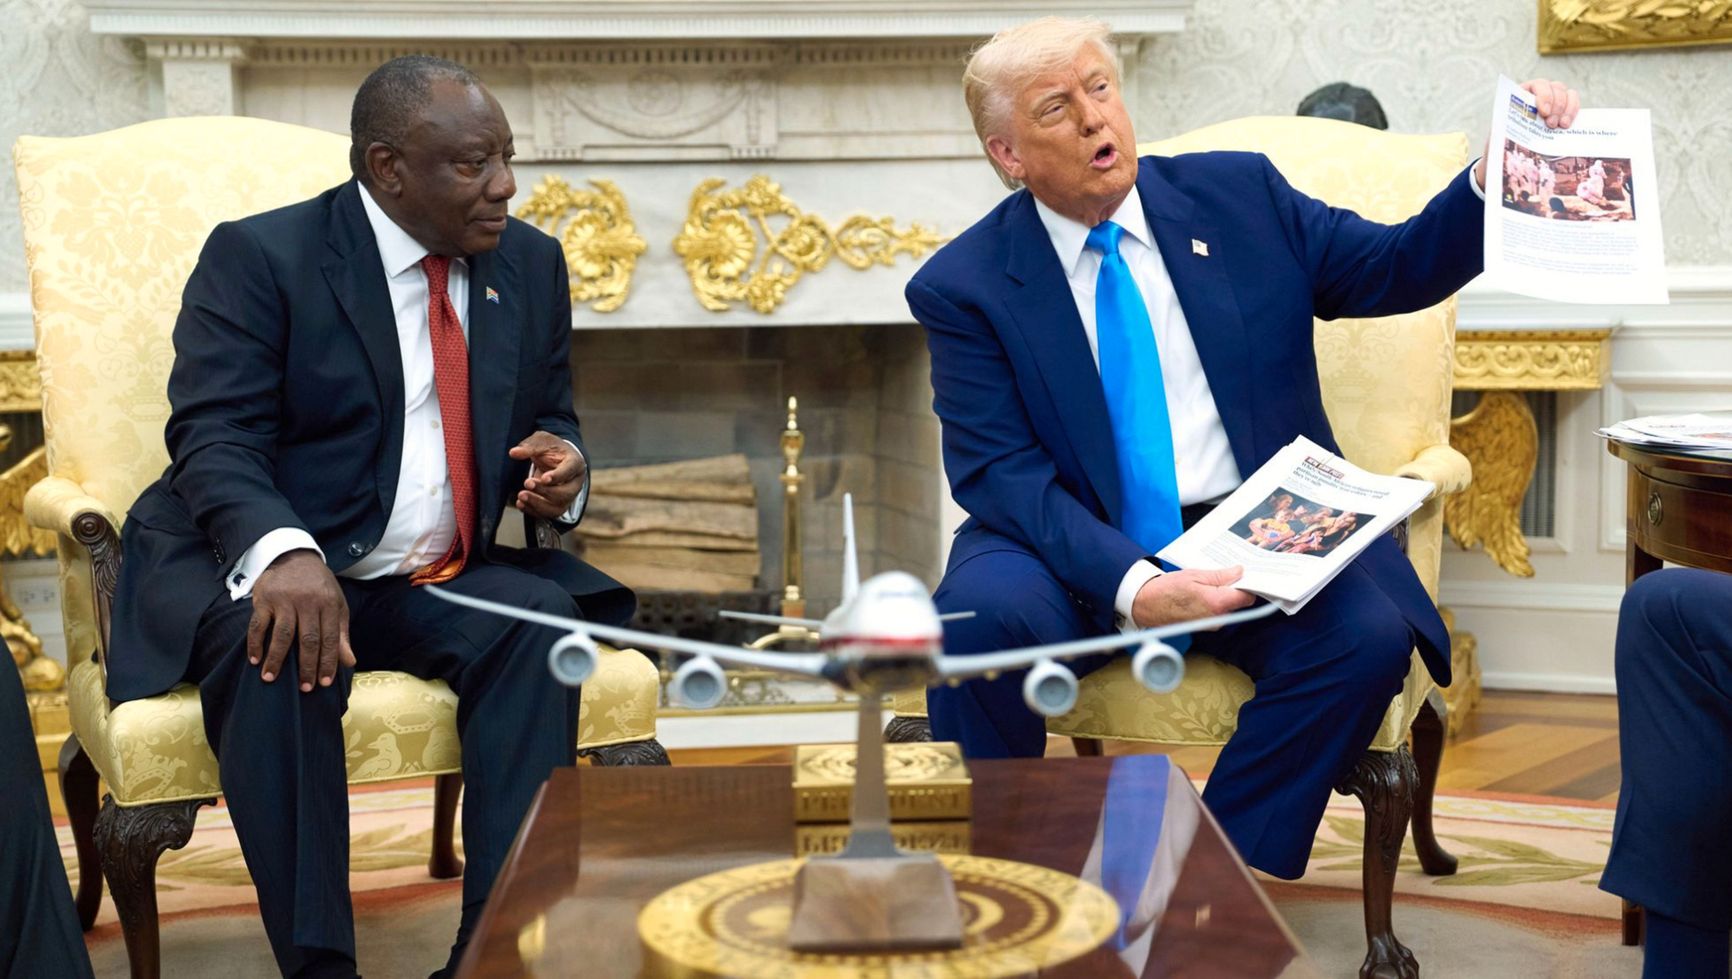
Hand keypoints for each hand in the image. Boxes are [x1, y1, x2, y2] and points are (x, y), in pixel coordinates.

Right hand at [247, 549, 354, 691]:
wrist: (293, 556)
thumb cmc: (319, 586)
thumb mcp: (336, 605)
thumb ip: (341, 634)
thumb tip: (349, 662)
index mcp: (329, 605)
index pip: (330, 639)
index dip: (328, 662)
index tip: (324, 683)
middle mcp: (308, 602)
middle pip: (308, 640)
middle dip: (307, 666)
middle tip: (304, 688)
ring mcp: (285, 600)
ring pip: (283, 635)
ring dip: (276, 659)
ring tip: (270, 679)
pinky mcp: (264, 599)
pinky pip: (258, 625)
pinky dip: (255, 643)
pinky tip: (255, 660)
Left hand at [508, 431, 585, 519]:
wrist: (556, 459)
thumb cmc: (551, 449)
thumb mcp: (542, 441)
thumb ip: (529, 447)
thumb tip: (513, 453)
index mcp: (575, 463)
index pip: (570, 471)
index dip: (558, 476)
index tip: (543, 478)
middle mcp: (575, 483)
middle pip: (565, 493)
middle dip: (545, 491)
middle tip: (527, 483)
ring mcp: (568, 497)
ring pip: (558, 508)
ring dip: (538, 505)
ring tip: (521, 496)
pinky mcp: (558, 505)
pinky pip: (549, 514)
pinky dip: (533, 511)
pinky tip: (520, 504)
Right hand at [1130, 567, 1255, 629]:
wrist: (1147, 605)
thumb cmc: (1167, 590)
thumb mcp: (1196, 575)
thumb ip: (1221, 576)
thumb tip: (1239, 573)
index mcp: (1217, 603)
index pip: (1247, 596)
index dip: (1249, 584)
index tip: (1247, 575)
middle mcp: (1218, 618)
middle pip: (1239, 602)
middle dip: (1235, 588)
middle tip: (1225, 574)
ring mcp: (1212, 625)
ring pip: (1229, 607)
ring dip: (1224, 595)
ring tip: (1207, 584)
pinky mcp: (1206, 627)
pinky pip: (1219, 612)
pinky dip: (1216, 602)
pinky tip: (1203, 593)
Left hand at [1475, 78, 1580, 189]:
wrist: (1511, 145)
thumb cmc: (1504, 135)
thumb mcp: (1501, 131)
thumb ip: (1504, 127)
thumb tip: (1504, 134)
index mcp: (1523, 91)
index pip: (1538, 85)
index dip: (1544, 96)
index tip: (1544, 112)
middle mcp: (1540, 91)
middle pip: (1555, 89)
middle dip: (1556, 106)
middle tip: (1552, 124)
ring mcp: (1554, 97)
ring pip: (1567, 94)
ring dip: (1566, 109)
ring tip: (1561, 126)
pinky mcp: (1564, 107)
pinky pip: (1574, 102)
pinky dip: (1573, 111)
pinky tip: (1567, 125)